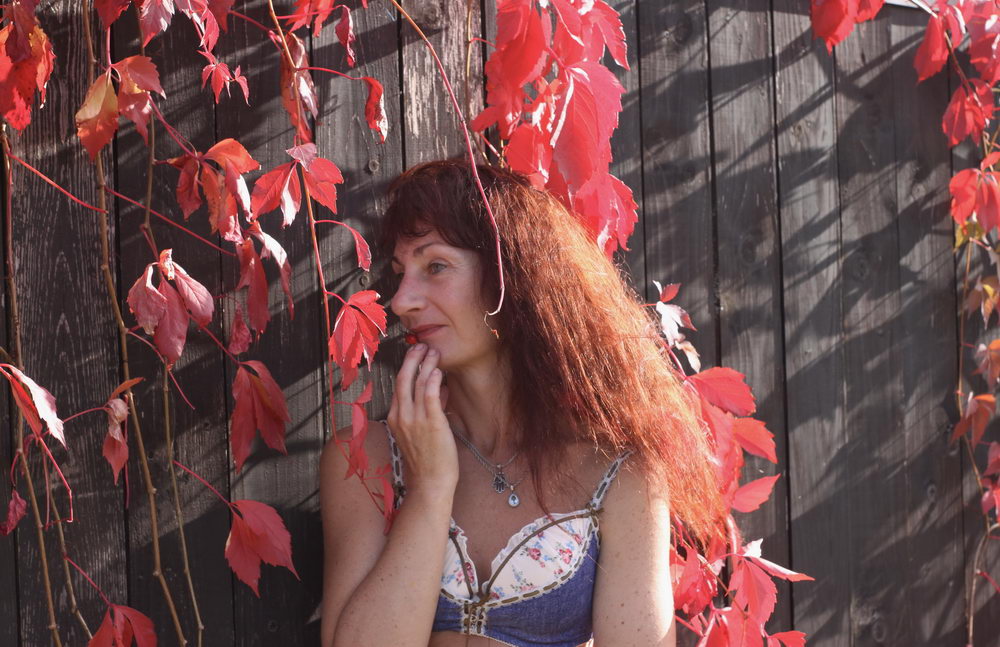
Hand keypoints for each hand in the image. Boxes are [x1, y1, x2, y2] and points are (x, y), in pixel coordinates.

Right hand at [386, 344, 458, 496]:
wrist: (429, 483)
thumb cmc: (427, 460)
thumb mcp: (420, 432)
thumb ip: (429, 408)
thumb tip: (440, 388)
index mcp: (396, 418)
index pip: (399, 386)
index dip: (407, 367)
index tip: (416, 355)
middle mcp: (402, 416)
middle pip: (403, 379)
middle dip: (412, 359)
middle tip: (421, 346)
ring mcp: (415, 420)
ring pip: (417, 383)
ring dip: (426, 365)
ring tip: (433, 352)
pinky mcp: (432, 424)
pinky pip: (430, 395)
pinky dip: (433, 380)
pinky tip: (438, 371)